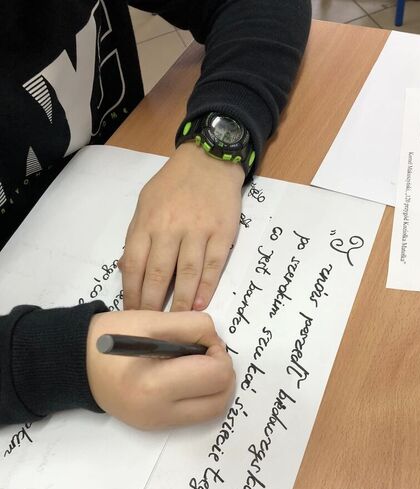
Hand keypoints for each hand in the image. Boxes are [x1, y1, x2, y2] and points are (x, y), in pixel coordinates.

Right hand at [86, 310, 234, 428]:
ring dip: (215, 385)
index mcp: (155, 385)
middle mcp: (159, 413)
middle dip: (221, 370)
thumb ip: (194, 326)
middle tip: (203, 352)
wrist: (76, 362)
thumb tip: (217, 342)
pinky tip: (185, 377)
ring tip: (195, 364)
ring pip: (214, 410)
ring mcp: (158, 424)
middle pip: (221, 398)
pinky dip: (202, 395)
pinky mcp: (157, 426)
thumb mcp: (153, 319)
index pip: (216, 375)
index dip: (218, 352)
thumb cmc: (111, 336)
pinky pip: (197, 414)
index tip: (203, 340)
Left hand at [120, 143, 243, 311]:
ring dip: (179, 301)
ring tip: (174, 322)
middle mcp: (170, 228)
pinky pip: (213, 265)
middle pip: (158, 274)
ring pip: (186, 273)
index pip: (134, 266)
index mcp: (147, 222)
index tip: (131, 314)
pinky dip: (205, 287)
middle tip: (151, 326)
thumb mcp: (145, 204)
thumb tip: (126, 270)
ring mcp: (198, 230)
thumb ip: (136, 237)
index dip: (131, 294)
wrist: (209, 160)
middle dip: (152, 305)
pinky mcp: (222, 233)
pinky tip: (199, 304)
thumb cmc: (172, 185)